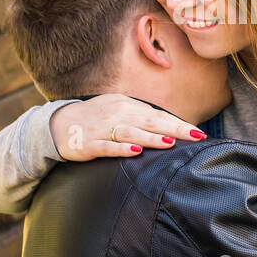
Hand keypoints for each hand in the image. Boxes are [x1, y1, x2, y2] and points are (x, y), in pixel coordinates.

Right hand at [48, 93, 206, 161]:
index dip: (178, 123)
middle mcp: (116, 114)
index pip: (157, 115)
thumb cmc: (96, 119)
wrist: (58, 124)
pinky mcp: (88, 144)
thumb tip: (170, 126)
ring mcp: (101, 129)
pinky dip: (121, 148)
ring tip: (169, 142)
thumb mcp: (118, 110)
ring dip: (150, 137)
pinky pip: (107, 146)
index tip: (198, 132)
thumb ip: (141, 117)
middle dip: (173, 128)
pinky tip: (135, 151)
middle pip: (149, 121)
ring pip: (130, 132)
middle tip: (194, 136)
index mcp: (126, 105)